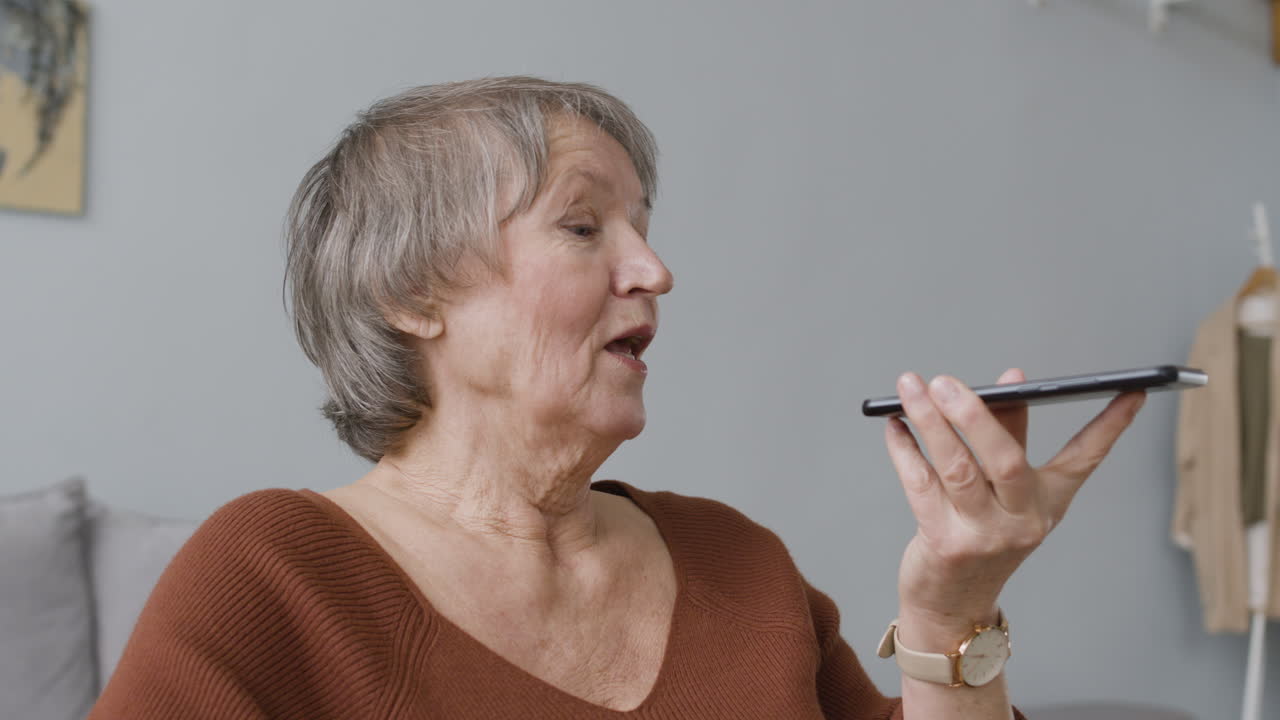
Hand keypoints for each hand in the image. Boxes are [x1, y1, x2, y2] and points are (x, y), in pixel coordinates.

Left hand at [884, 368, 1145, 638]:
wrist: (953, 606)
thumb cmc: (980, 537)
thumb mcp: (1005, 492)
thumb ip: (1007, 433)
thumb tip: (1013, 377)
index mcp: (1046, 505)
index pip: (1085, 459)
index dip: (1110, 426)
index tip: (1133, 391)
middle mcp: (1021, 521)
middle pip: (1005, 460)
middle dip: (975, 416)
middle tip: (946, 381)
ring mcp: (983, 535)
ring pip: (956, 468)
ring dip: (930, 423)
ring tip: (911, 387)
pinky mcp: (944, 543)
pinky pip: (919, 484)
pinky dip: (904, 449)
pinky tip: (895, 425)